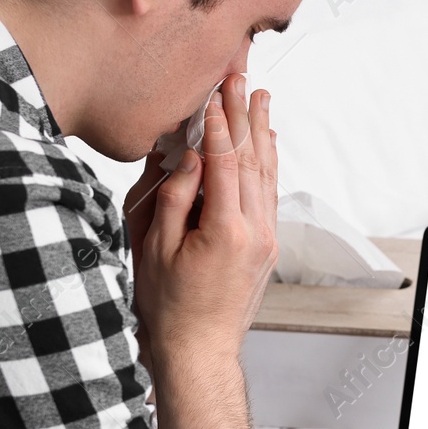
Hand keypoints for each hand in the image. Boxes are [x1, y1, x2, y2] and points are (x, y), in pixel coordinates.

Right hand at [133, 73, 277, 361]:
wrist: (199, 351)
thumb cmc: (168, 307)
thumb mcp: (157, 249)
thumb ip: (174, 198)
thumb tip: (189, 154)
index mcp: (226, 230)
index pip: (225, 162)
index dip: (218, 124)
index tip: (213, 92)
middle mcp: (256, 232)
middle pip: (252, 160)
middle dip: (244, 114)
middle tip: (240, 77)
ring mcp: (266, 240)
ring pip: (267, 174)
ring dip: (262, 132)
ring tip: (260, 97)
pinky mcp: (268, 247)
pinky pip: (270, 194)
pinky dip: (268, 163)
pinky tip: (268, 142)